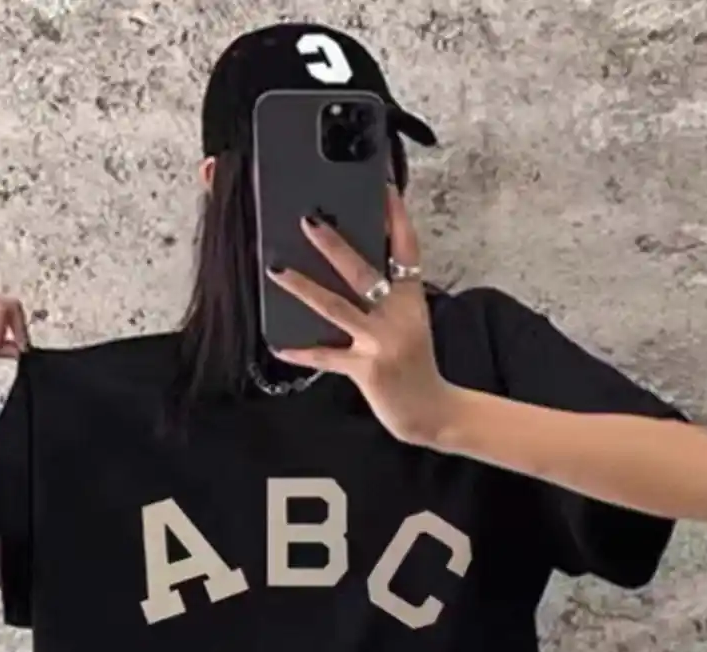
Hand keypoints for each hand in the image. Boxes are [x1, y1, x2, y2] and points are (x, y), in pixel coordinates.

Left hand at [267, 185, 450, 443]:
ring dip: (304, 287)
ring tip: (275, 268)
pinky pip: (327, 358)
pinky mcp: (367, 370)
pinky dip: (303, 352)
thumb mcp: (408, 323)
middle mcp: (398, 316)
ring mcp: (382, 343)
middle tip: (308, 220)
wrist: (431, 411)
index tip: (383, 186)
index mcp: (412, 299)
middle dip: (335, 245)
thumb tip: (347, 269)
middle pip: (363, 272)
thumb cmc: (415, 364)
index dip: (395, 217)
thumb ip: (386, 297)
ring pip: (337, 308)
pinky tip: (278, 346)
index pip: (406, 249)